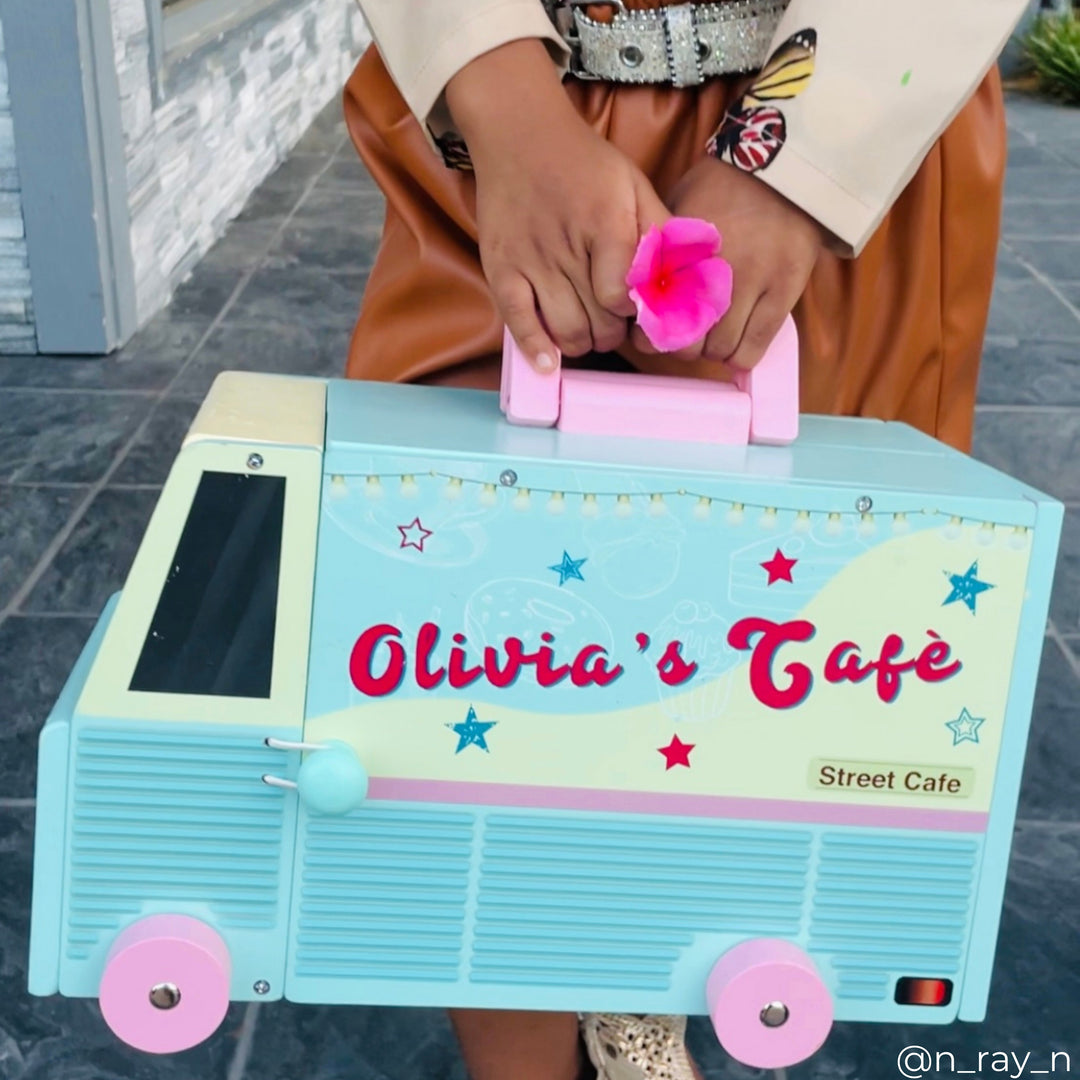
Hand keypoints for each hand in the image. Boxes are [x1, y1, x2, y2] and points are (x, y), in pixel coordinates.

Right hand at [446, 41, 669, 370]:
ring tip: (588, 330)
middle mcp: (567, 247)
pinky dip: (535, 349)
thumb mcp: (634, 184)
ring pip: (566, 331)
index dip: (635, 312)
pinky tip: (549, 363)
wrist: (519, 134)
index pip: (622, 296)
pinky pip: (518, 322)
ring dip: (583, 342)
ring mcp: (530, 262)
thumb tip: (687, 275)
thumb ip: (660, 230)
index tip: (637, 307)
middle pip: (599, 323)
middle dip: (613, 333)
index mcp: (604, 224)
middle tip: (614, 323)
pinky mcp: (502, 270)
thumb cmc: (584, 163)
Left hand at [631, 156, 825, 369]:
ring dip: (714, 351)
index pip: (653, 319)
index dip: (652, 333)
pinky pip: (753, 348)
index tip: (659, 327)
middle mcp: (713, 273)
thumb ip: (659, 255)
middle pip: (685, 342)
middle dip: (684, 344)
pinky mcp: (783, 292)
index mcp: (680, 255)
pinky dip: (740, 357)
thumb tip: (639, 299)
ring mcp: (751, 284)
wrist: (780, 171)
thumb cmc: (720, 189)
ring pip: (719, 350)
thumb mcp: (677, 212)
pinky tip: (736, 348)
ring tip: (717, 335)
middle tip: (690, 332)